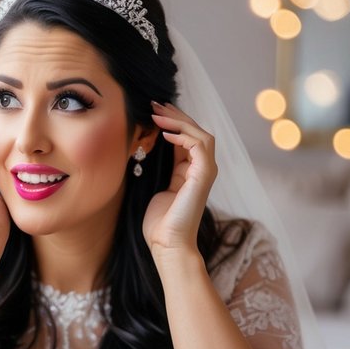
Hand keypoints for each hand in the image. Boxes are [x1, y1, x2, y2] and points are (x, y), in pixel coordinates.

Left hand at [143, 102, 216, 259]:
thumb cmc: (159, 223)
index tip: (152, 111)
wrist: (168, 244)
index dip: (172, 122)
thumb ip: (157, 167)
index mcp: (190, 171)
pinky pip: (199, 145)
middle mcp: (201, 169)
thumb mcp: (155, 187)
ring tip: (158, 115)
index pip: (186, 137)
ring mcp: (205, 172)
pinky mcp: (204, 175)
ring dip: (179, 121)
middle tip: (155, 104)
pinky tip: (165, 134)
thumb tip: (144, 147)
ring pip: (201, 134)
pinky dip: (183, 136)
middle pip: (195, 131)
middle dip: (175, 115)